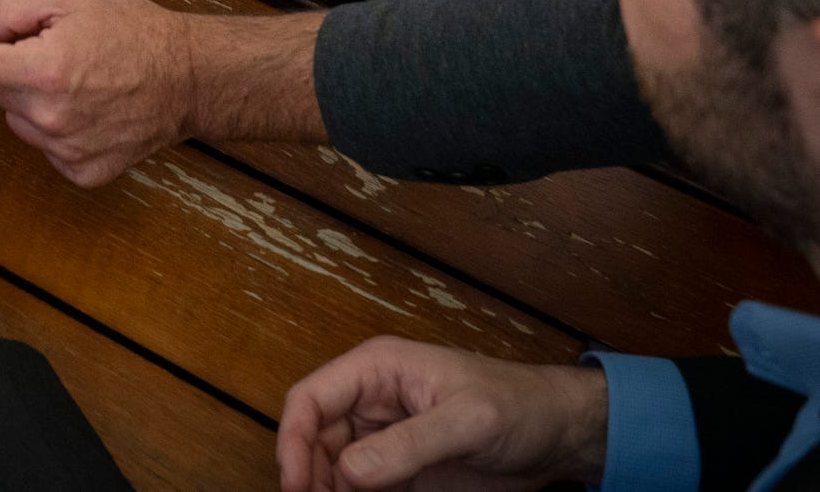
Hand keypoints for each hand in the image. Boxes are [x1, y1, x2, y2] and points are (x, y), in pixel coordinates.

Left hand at [0, 0, 193, 185]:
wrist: (186, 76)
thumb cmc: (130, 27)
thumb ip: (7, 6)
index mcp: (42, 70)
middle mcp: (49, 118)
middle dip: (5, 67)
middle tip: (41, 47)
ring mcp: (66, 151)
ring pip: (19, 118)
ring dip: (30, 97)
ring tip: (71, 75)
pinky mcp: (82, 172)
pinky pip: (46, 145)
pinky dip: (56, 125)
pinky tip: (85, 104)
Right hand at [277, 339, 608, 491]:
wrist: (556, 434)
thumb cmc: (516, 407)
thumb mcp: (467, 422)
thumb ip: (409, 444)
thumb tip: (349, 472)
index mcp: (377, 370)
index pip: (312, 398)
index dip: (293, 439)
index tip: (295, 486)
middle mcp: (371, 401)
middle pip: (315, 438)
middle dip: (309, 476)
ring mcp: (384, 437)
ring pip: (333, 468)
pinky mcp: (400, 470)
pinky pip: (361, 489)